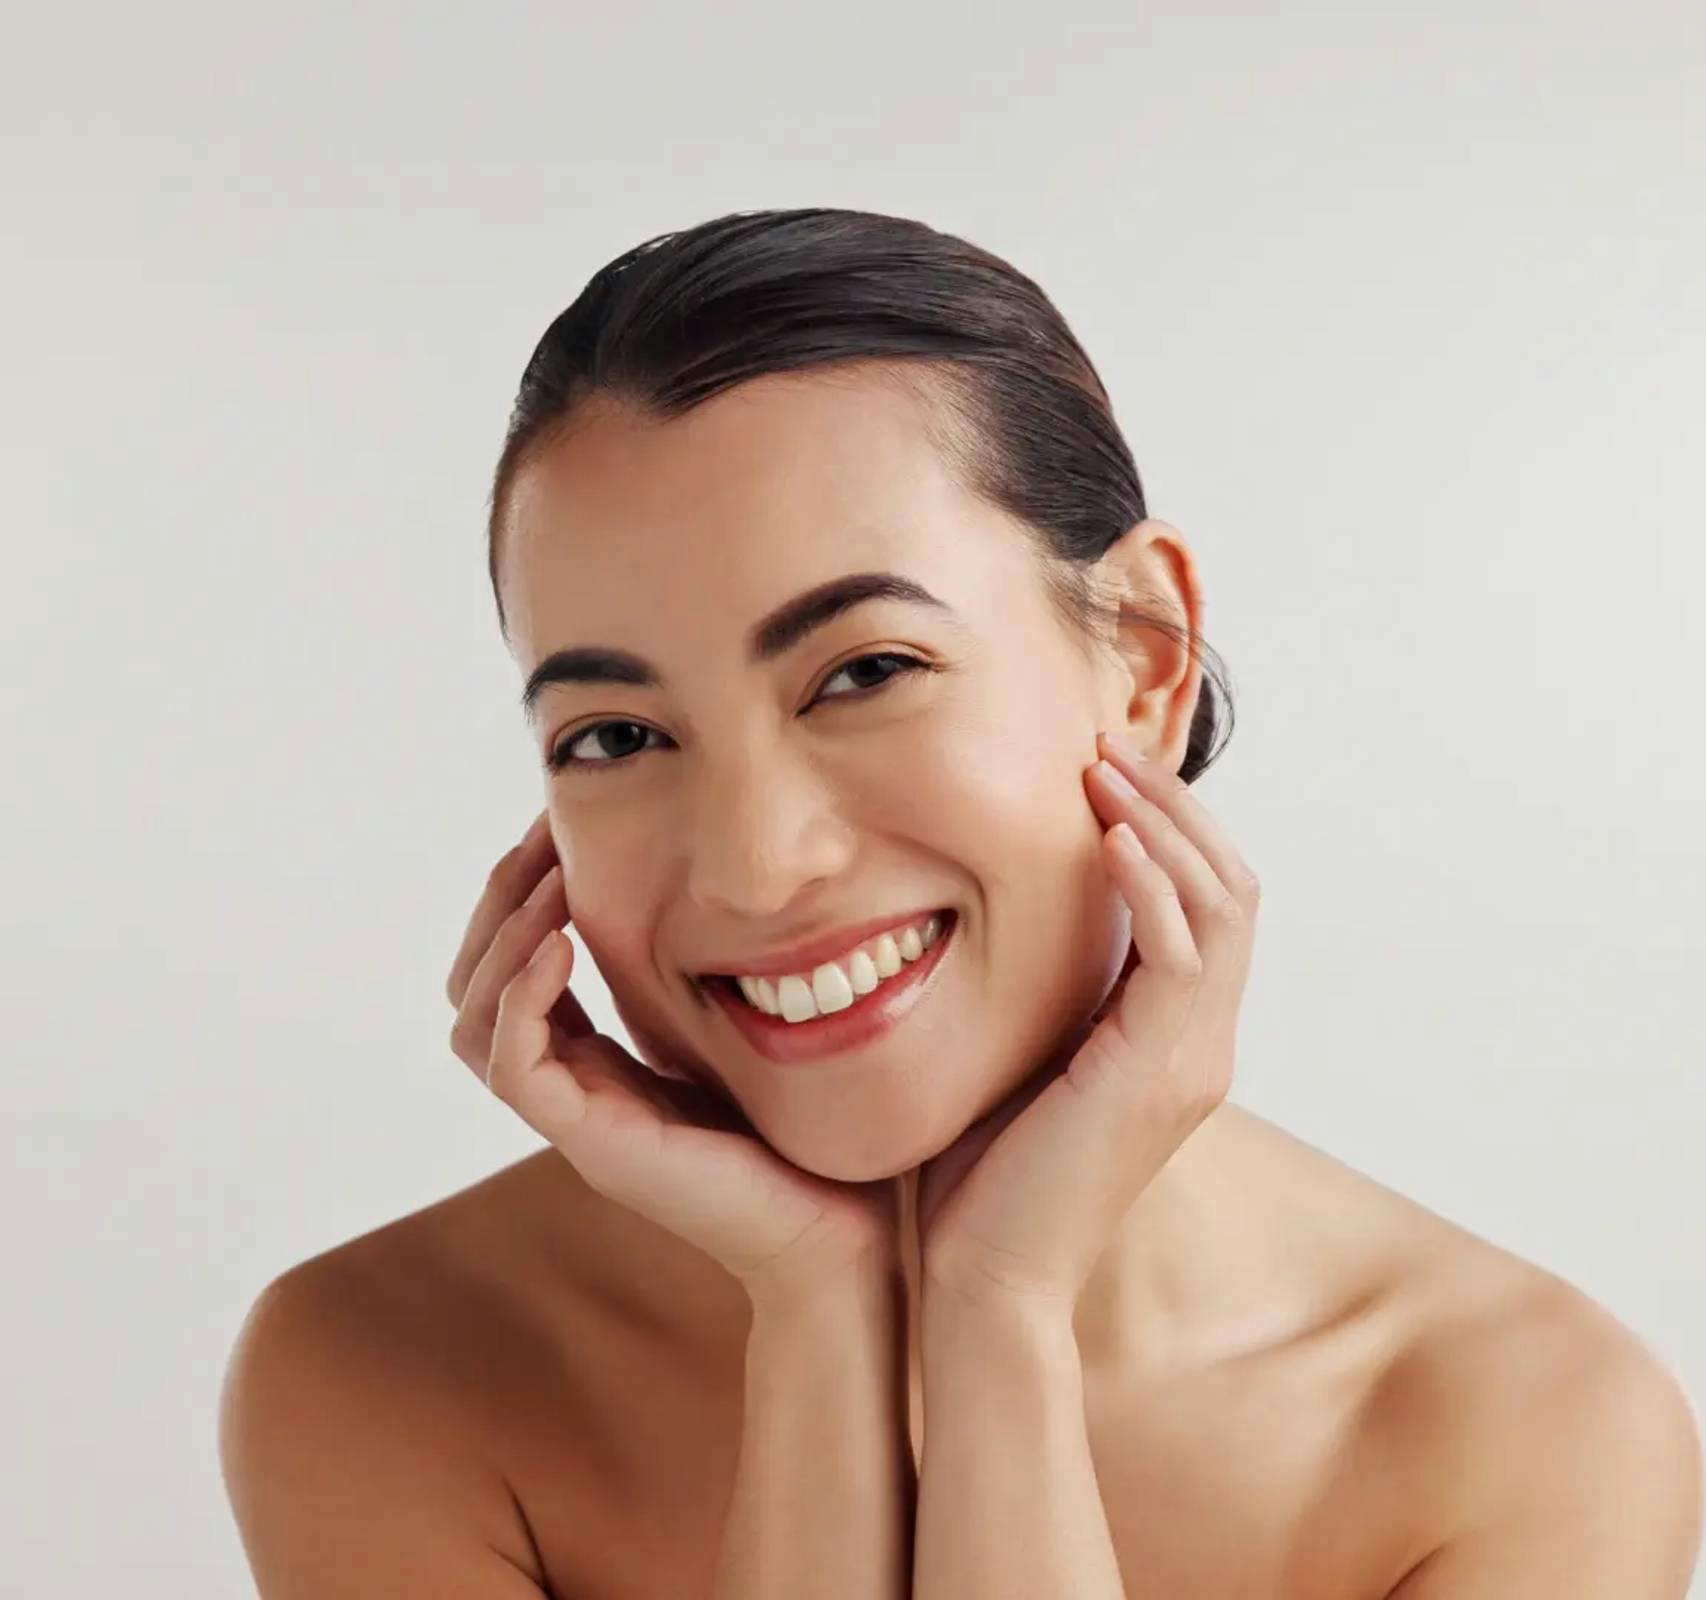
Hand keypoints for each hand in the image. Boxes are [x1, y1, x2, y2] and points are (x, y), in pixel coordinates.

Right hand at [447, 809, 897, 1305]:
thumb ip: (716, 977)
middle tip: (538, 835)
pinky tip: (560, 942)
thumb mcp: (750, 1030)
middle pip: (474, 988)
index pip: (518, 972)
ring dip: (501, 938)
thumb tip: (730, 884)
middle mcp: (576, 1089)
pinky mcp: (594, 1143)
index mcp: (603, 1065)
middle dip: (499, 901)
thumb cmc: (812, 1136)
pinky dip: (522, 995)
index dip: (528, 896)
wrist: (844, 1237)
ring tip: (548, 880)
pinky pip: (513, 1064)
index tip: (560, 828)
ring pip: (473, 1022)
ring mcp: (577, 1119)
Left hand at [914, 731, 1258, 1316]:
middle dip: (1172, 803)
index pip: (1206, 902)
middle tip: (1104, 742)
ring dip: (1164, 822)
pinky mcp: (1162, 1073)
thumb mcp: (1022, 1052)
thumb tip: (1005, 907)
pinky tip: (1104, 838)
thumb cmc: (982, 1171)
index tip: (1097, 767)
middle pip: (1231, 884)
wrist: (986, 1278)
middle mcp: (1203, 1042)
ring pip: (1222, 903)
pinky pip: (1183, 951)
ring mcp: (1193, 1058)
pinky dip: (1153, 883)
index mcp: (1174, 1038)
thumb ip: (1046, 988)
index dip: (1165, 825)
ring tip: (1101, 767)